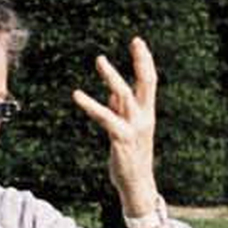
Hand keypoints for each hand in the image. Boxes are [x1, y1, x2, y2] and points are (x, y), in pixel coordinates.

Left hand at [71, 35, 159, 205]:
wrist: (136, 186)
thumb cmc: (130, 158)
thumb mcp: (126, 130)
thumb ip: (120, 110)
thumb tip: (111, 93)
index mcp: (147, 114)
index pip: (150, 82)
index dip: (145, 61)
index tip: (138, 42)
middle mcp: (145, 118)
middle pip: (147, 83)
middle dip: (142, 61)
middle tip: (136, 41)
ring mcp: (135, 128)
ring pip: (124, 95)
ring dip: (111, 75)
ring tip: (99, 59)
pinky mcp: (121, 139)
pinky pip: (105, 117)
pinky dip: (91, 104)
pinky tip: (77, 95)